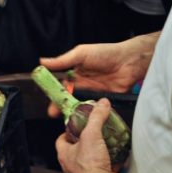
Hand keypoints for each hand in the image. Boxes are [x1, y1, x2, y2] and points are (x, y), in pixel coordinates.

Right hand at [41, 32, 159, 116]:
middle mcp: (83, 85)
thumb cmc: (105, 53)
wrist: (129, 61)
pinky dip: (87, 114)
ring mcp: (93, 94)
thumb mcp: (81, 54)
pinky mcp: (103, 101)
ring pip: (79, 105)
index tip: (48, 101)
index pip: (61, 86)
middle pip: (69, 98)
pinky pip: (93, 109)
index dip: (54, 94)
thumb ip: (62, 60)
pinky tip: (82, 119)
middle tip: (53, 114)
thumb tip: (42, 62)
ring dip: (73, 111)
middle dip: (60, 106)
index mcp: (75, 73)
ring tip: (66, 118)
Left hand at [56, 99, 120, 172]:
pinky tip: (115, 158)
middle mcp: (70, 167)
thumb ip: (97, 116)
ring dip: (96, 153)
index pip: (60, 139)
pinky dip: (107, 164)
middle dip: (85, 142)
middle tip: (94, 133)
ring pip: (88, 161)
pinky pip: (100, 170)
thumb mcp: (92, 134)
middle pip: (75, 150)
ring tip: (105, 144)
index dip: (67, 131)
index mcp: (64, 155)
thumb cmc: (90, 164)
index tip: (76, 125)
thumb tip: (102, 103)